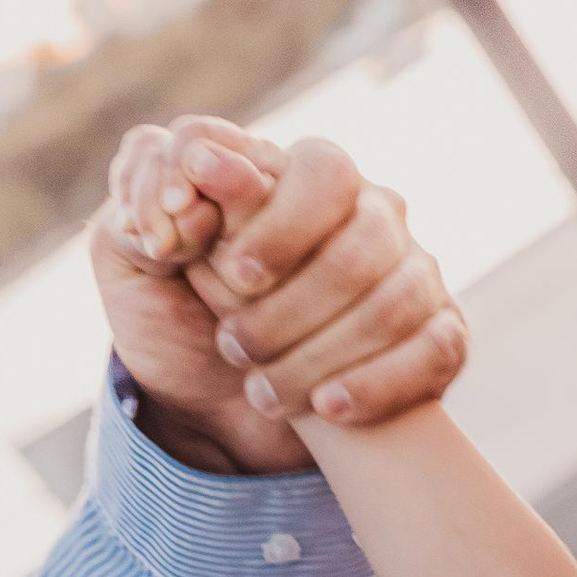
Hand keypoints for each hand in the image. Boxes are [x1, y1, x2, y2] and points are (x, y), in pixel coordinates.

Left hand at [93, 117, 466, 470]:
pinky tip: (327, 408)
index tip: (227, 273)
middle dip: (293, 303)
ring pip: (395, 299)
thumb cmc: (179, 321)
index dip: (276, 221)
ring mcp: (412, 270)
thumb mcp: (135, 260)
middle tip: (233, 343)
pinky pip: (431, 351)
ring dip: (321, 352)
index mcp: (295, 176)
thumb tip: (198, 164)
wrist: (221, 412)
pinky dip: (374, 385)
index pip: (318, 168)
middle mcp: (367, 211)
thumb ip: (150, 200)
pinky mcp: (441, 334)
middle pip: (365, 237)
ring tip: (264, 390)